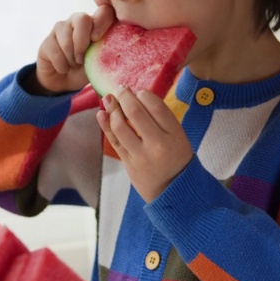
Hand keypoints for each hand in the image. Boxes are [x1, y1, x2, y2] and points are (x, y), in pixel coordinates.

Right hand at [31, 5, 115, 93]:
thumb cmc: (85, 69)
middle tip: (82, 59)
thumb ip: (104, 51)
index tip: (97, 39)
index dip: (102, 22)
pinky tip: (63, 68)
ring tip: (73, 65)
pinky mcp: (48, 39)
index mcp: (96, 24)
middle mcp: (78, 21)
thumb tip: (111, 47)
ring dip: (71, 58)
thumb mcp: (98, 62)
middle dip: (82, 41)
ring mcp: (61, 28)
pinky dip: (61, 66)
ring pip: (67, 38)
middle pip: (82, 19)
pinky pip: (55, 52)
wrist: (64, 81)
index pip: (104, 11)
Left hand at [97, 87, 191, 201]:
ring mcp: (141, 155)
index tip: (138, 91)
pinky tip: (101, 114)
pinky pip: (114, 141)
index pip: (156, 107)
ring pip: (120, 126)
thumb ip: (161, 119)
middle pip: (135, 113)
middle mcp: (158, 145)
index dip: (143, 94)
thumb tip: (137, 96)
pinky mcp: (128, 163)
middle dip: (124, 96)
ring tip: (109, 99)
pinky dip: (105, 125)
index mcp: (174, 135)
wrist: (173, 191)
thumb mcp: (178, 137)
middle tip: (120, 88)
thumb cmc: (176, 158)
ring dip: (112, 109)